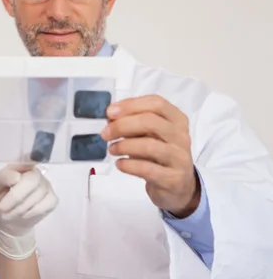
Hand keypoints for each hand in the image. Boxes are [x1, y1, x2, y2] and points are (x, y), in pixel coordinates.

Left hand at [0, 164, 58, 259]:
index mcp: (19, 166)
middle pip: (33, 179)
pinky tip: (24, 214)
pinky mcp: (52, 199)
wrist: (6, 223)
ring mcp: (45, 185)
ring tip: (9, 214)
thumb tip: (17, 176)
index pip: (23, 164)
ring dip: (21, 207)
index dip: (14, 178)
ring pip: (39, 193)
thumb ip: (2, 178)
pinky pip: (48, 203)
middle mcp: (34, 173)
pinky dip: (34, 211)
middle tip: (3, 208)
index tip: (5, 190)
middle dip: (17, 196)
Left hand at [102, 95, 199, 217]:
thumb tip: (110, 118)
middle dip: (122, 126)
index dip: (130, 105)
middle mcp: (181, 136)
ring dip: (123, 146)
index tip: (109, 112)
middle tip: (106, 133)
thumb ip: (133, 122)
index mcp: (176, 119)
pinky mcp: (173, 178)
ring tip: (112, 149)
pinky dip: (128, 165)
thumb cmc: (159, 153)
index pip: (156, 103)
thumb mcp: (149, 134)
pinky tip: (120, 164)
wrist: (177, 185)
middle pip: (150, 122)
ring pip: (149, 146)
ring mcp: (179, 157)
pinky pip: (146, 169)